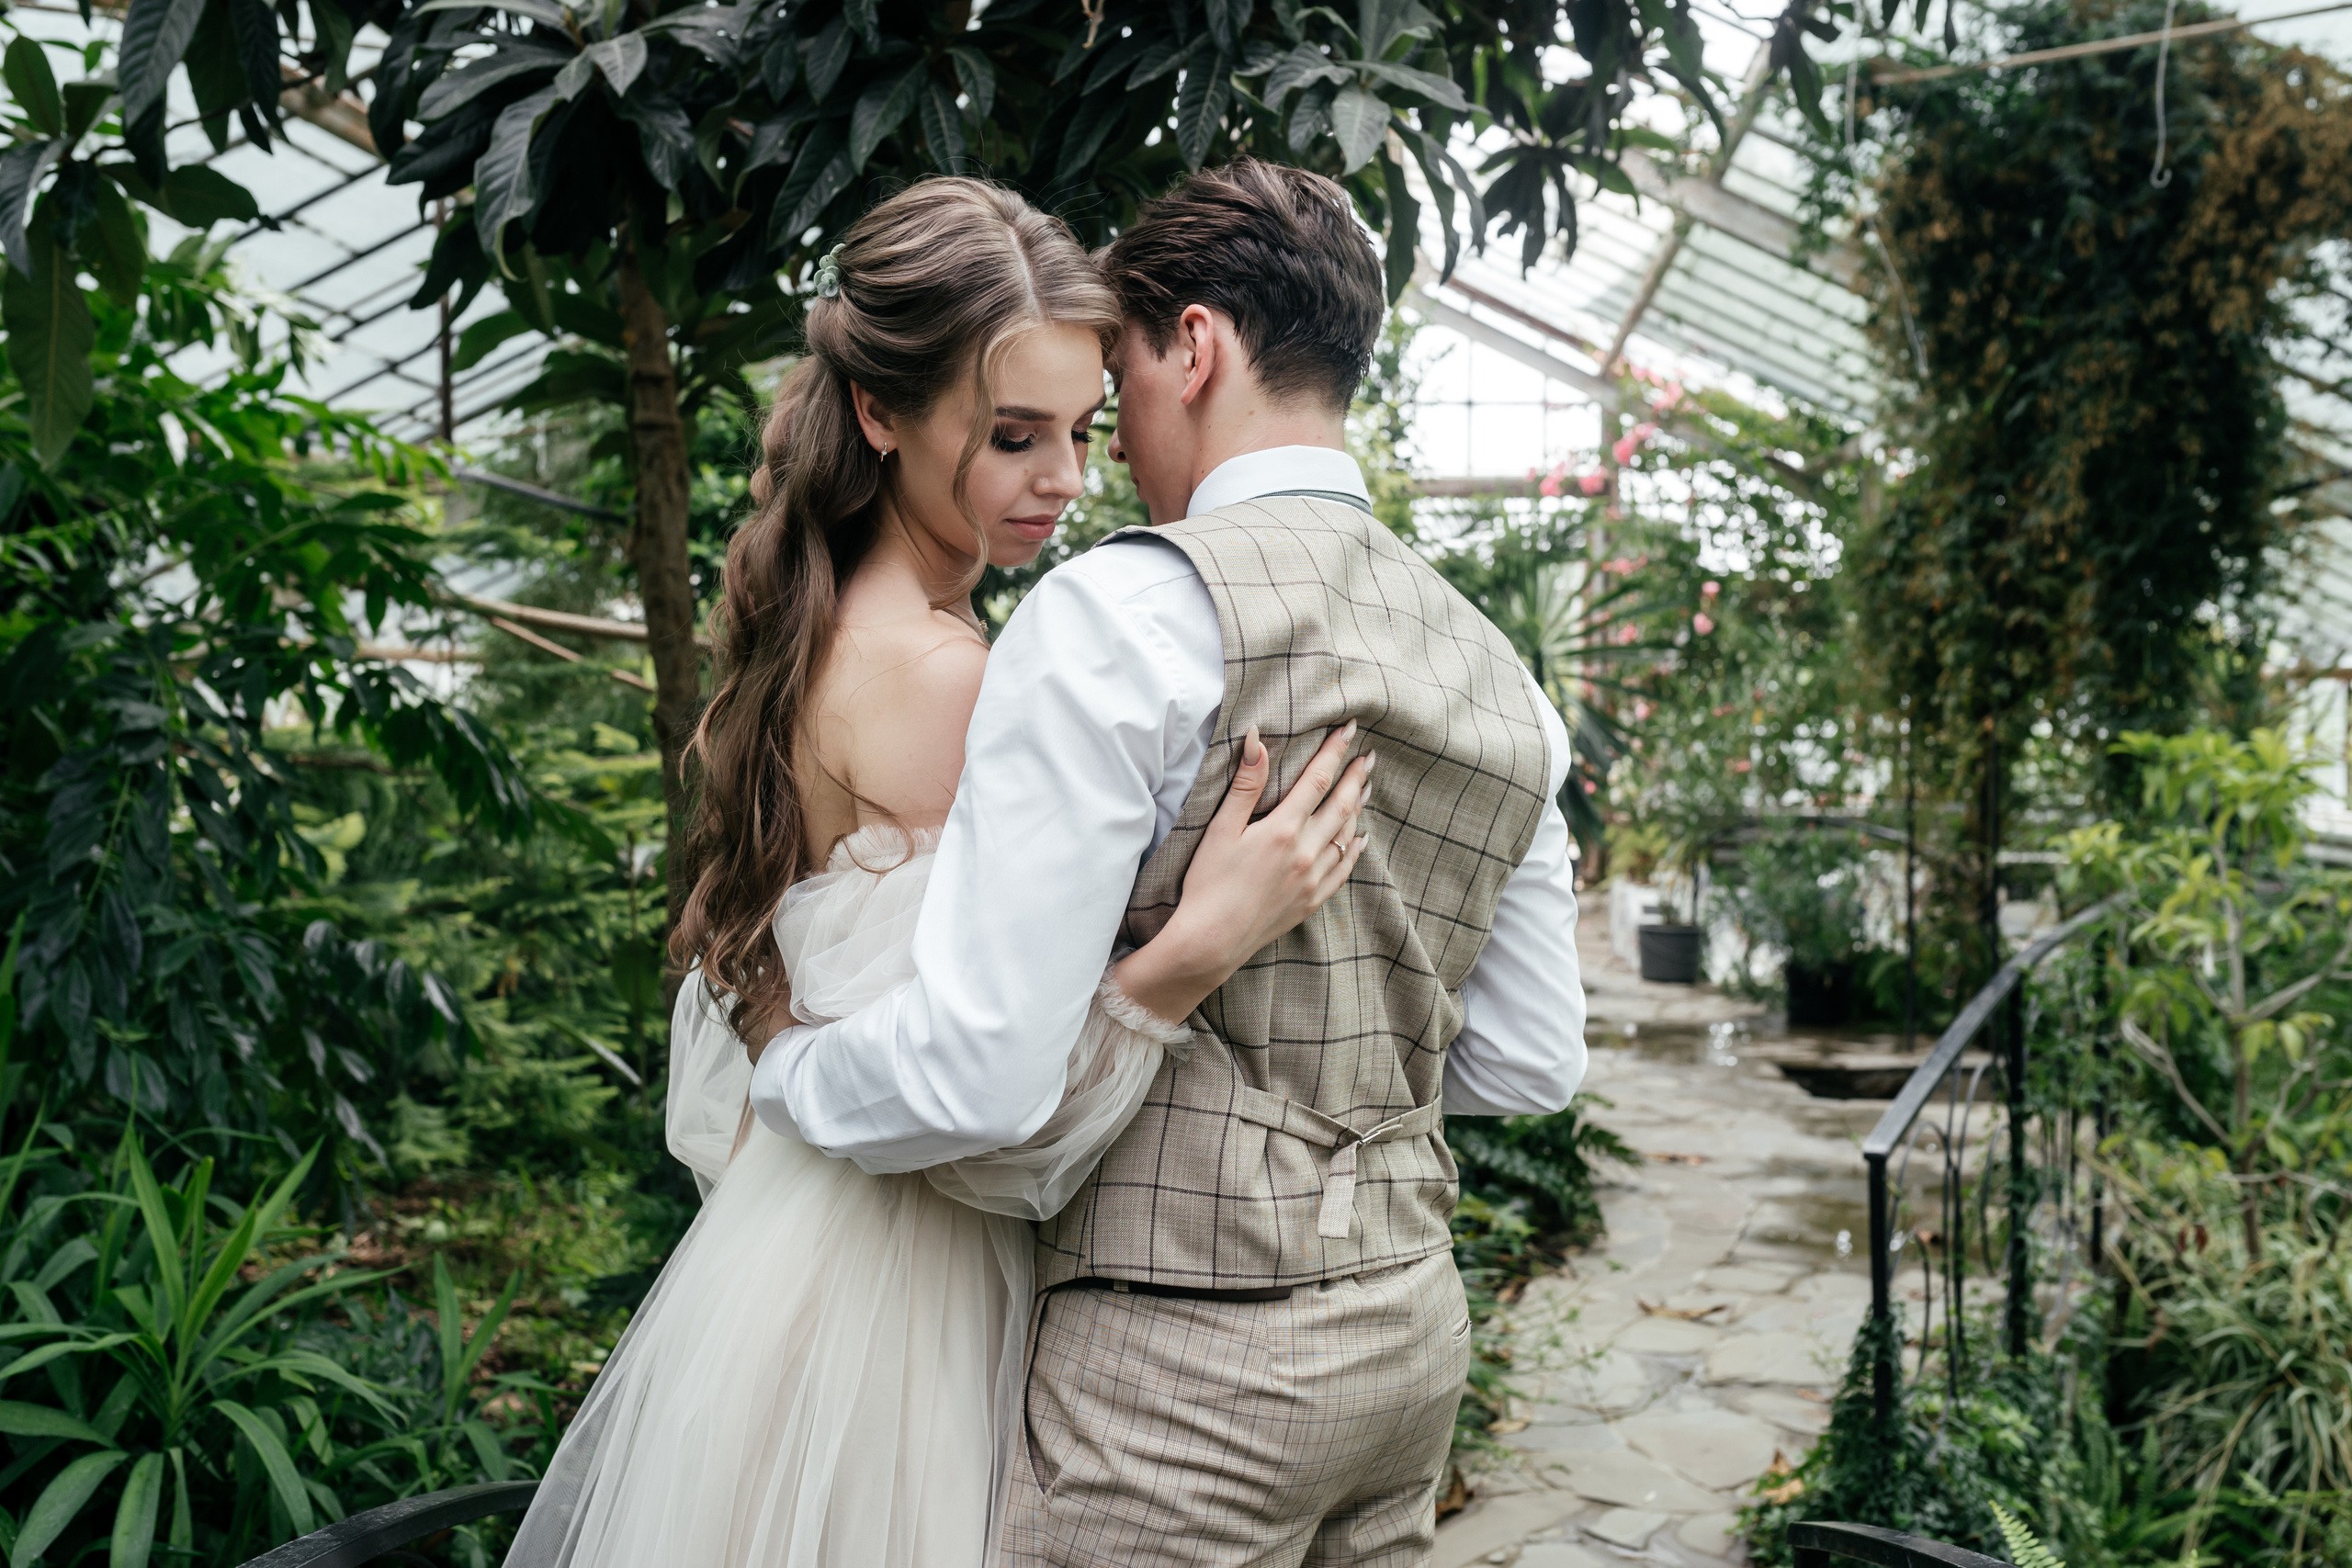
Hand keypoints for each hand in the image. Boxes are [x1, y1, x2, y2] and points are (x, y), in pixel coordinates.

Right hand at [1111, 723, 1372, 1025]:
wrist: (1212, 941)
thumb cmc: (1209, 883)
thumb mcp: (1221, 828)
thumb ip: (1245, 784)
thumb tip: (1257, 739)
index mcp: (1283, 829)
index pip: (1318, 780)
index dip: (1335, 752)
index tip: (1350, 729)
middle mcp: (1306, 852)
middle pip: (1340, 805)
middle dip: (1355, 777)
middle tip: (1369, 757)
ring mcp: (1312, 879)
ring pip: (1345, 836)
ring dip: (1357, 809)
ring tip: (1365, 789)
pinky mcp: (1310, 901)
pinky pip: (1343, 870)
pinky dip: (1354, 850)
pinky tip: (1359, 839)